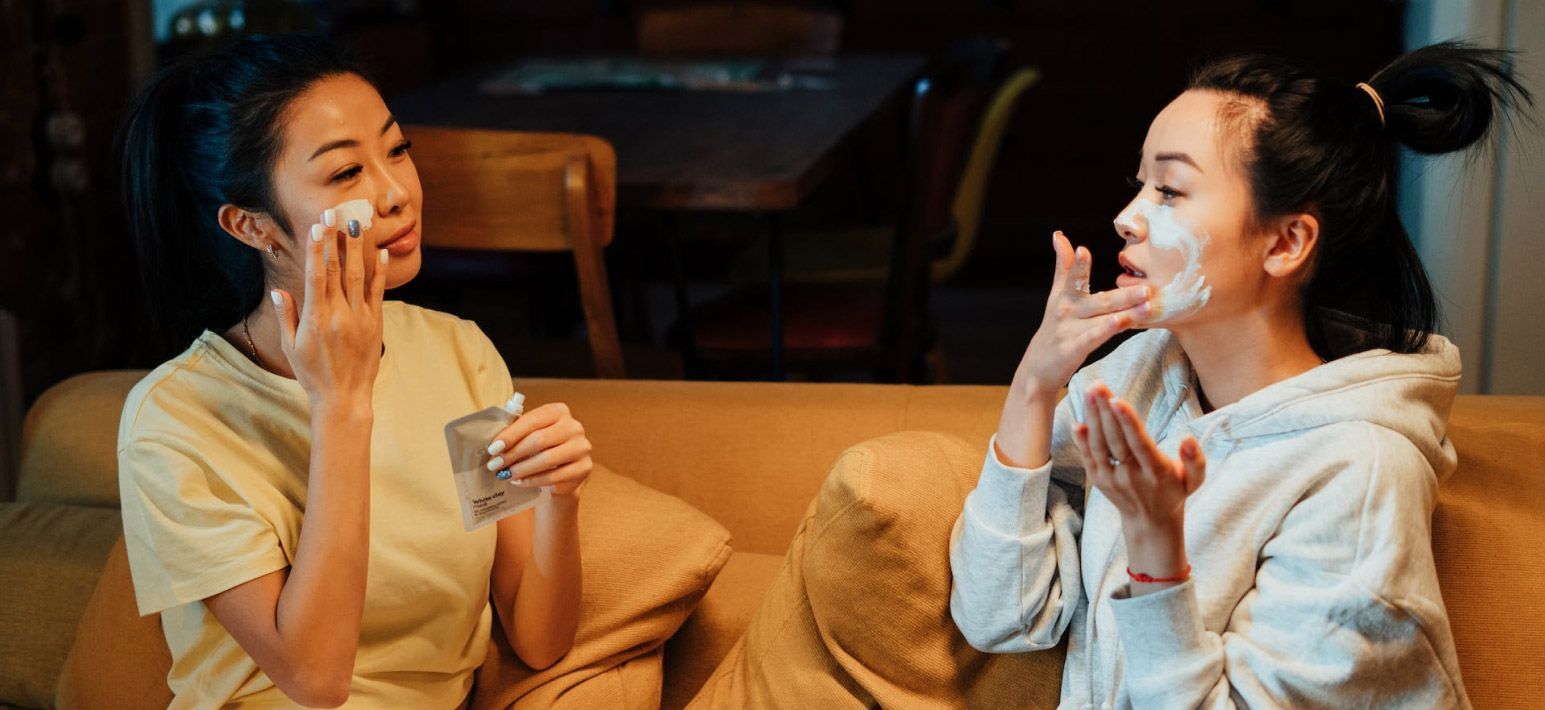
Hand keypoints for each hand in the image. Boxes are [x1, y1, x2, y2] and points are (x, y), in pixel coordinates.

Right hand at [271, 210, 386, 408]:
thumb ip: (287, 316)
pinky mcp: (375, 324)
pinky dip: (380, 272)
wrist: (343, 397)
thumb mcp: (291, 346)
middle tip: (336, 213)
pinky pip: (378, 292)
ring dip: (358, 248)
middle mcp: (339, 314)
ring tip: (358, 223)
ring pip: (360, 276)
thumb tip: (279, 291)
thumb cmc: (312, 373)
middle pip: (338, 269)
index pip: (316, 275)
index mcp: (316, 318)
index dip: (317, 249)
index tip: (317, 226)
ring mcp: (360, 318)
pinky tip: (382, 253)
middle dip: (336, 238)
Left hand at [485, 402, 591, 497]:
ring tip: (505, 475)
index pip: (532, 420)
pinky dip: (533, 480)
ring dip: (521, 469)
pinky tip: (520, 482)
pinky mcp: (584, 468)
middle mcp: (574, 426)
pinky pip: (554, 476)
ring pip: (546, 459)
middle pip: (538, 440)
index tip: (493, 449)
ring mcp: (582, 447)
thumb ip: (516, 433)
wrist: (564, 472)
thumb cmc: (541, 449)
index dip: (510, 435)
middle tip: (495, 465)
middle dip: (513, 454)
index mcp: (559, 411)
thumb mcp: (531, 435)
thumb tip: (493, 445)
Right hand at [993, 232, 1151, 467]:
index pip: (1072, 278)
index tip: (1082, 250)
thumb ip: (1064, 267)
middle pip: (1099, 301)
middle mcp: (1066, 311)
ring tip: (1147, 305)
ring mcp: (1070, 331)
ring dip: (1126, 312)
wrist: (1038, 368)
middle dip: (1123, 295)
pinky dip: (1111, 330)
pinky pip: (1096, 337)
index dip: (1078, 266)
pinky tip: (1126, 324)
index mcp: (1064, 297)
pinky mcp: (1073, 348)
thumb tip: (1060, 235)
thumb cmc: (1055, 328)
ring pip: (1103, 319)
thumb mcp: (1057, 296)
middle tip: (1145, 288)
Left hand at [1072, 383, 1205, 527]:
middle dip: (1105, 411)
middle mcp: (1131, 476)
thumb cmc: (1174, 492)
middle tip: (1098, 386)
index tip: (1117, 400)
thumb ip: (1196, 461)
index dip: (1128, 421)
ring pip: (1098, 446)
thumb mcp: (1194, 480)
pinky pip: (1087, 457)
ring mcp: (1111, 479)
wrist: (1149, 521)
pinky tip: (1078, 419)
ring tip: (1090, 393)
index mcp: (1155, 472)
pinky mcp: (1098, 480)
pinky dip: (1081, 439)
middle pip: (1115, 440)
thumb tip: (1189, 439)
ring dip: (1092, 418)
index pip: (1139, 443)